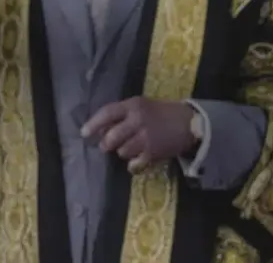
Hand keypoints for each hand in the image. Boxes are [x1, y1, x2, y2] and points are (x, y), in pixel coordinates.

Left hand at [81, 97, 196, 173]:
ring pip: (122, 151)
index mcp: (132, 106)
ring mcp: (146, 137)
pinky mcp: (153, 152)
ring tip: (129, 148)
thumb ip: (121, 114)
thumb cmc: (159, 113)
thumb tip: (100, 129)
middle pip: (111, 137)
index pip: (107, 113)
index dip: (93, 123)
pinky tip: (135, 162)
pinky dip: (132, 165)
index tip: (83, 133)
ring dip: (122, 152)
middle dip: (106, 143)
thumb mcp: (140, 106)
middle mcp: (137, 120)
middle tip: (106, 145)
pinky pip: (135, 164)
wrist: (188, 122)